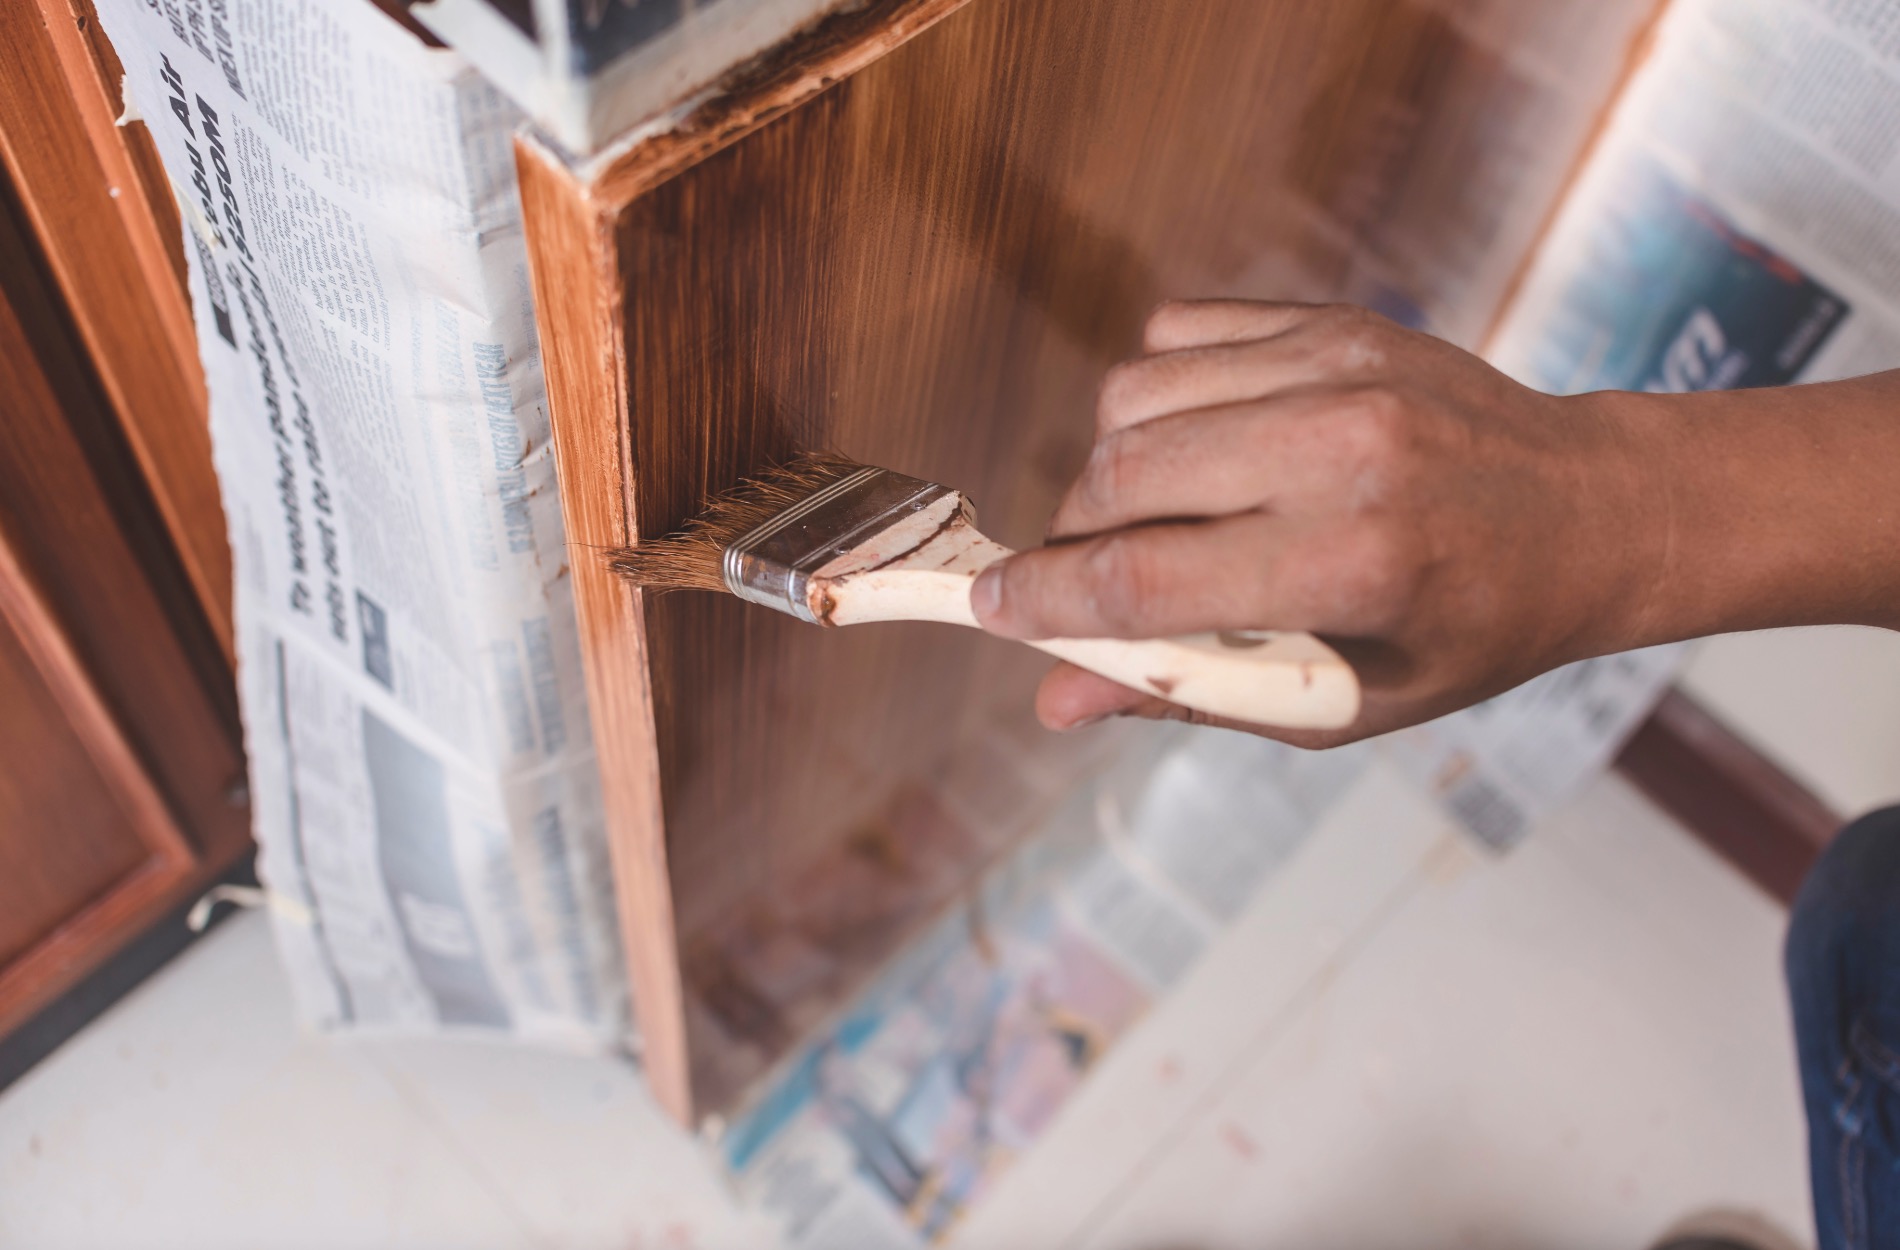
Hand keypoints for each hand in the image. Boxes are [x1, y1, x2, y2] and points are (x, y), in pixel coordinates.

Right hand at [969, 300, 1668, 744]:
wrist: (1592, 510)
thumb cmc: (1469, 628)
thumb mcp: (1345, 700)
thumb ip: (1193, 692)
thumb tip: (1054, 700)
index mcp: (1356, 564)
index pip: (1148, 578)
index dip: (1047, 600)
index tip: (991, 609)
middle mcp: (1345, 450)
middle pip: (1122, 476)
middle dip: (1073, 537)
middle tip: (1088, 577)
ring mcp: (1339, 367)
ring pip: (1134, 396)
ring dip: (1109, 465)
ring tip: (1152, 513)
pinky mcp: (1333, 320)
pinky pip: (1177, 333)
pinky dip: (1157, 392)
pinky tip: (1197, 441)